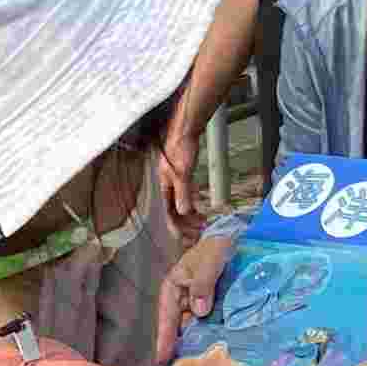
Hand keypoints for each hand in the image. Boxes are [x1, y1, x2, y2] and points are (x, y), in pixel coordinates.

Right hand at [152, 224, 241, 365]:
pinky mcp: (209, 306)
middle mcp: (181, 299)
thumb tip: (199, 312)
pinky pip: (205, 324)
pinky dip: (207, 337)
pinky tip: (212, 351)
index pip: (166, 317)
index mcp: (173, 288)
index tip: (162, 359)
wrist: (231, 237)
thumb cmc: (215, 247)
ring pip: (190, 329)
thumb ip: (203, 284)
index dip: (164, 339)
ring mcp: (195, 304)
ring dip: (193, 345)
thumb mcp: (209, 262)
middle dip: (176, 349)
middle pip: (176, 328)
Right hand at [158, 111, 206, 234]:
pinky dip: (194, 203)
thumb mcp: (183, 173)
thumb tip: (183, 211)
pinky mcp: (183, 173)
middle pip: (174, 209)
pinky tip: (201, 208)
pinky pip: (187, 195)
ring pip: (182, 202)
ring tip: (202, 223)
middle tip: (197, 232)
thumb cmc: (181, 147)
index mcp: (164, 185)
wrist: (186, 128)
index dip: (175, 225)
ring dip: (191, 215)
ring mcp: (175, 179)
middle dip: (185, 223)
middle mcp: (168, 184)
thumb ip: (182, 193)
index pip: (168, 211)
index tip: (183, 237)